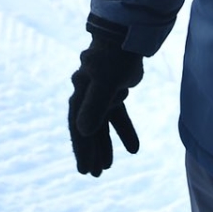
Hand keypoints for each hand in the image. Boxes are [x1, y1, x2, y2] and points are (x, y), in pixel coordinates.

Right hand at [68, 27, 142, 175]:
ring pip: (102, 125)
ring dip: (106, 144)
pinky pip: (117, 115)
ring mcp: (100, 94)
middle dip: (92, 152)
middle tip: (94, 174)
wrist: (127, 36)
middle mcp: (86, 96)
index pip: (78, 129)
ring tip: (108, 166)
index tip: (85, 170)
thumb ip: (95, 107)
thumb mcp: (105, 84)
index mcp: (80, 95)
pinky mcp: (114, 91)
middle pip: (88, 130)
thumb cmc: (114, 58)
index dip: (81, 150)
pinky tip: (133, 149)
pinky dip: (124, 131)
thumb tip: (83, 132)